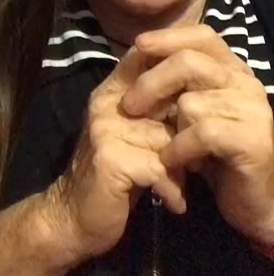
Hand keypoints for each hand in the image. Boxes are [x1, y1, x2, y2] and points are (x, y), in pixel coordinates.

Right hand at [47, 46, 185, 263]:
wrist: (72, 219)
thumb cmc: (113, 175)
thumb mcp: (132, 135)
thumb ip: (154, 110)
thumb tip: (199, 89)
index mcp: (112, 91)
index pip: (145, 56)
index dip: (177, 67)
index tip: (202, 98)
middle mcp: (106, 103)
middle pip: (165, 100)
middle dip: (187, 130)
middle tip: (200, 157)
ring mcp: (105, 129)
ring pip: (166, 137)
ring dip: (182, 166)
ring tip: (184, 183)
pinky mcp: (110, 159)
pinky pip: (159, 167)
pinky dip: (172, 189)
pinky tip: (175, 203)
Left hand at [121, 25, 273, 246]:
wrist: (252, 203)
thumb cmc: (215, 155)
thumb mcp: (193, 112)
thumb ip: (176, 84)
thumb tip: (137, 55)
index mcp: (233, 70)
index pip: (203, 36)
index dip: (169, 37)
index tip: (139, 45)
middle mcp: (246, 83)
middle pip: (189, 62)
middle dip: (151, 82)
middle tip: (128, 106)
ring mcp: (253, 111)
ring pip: (191, 102)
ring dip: (170, 128)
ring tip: (168, 146)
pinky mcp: (253, 141)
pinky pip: (201, 133)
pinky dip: (179, 148)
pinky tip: (172, 161)